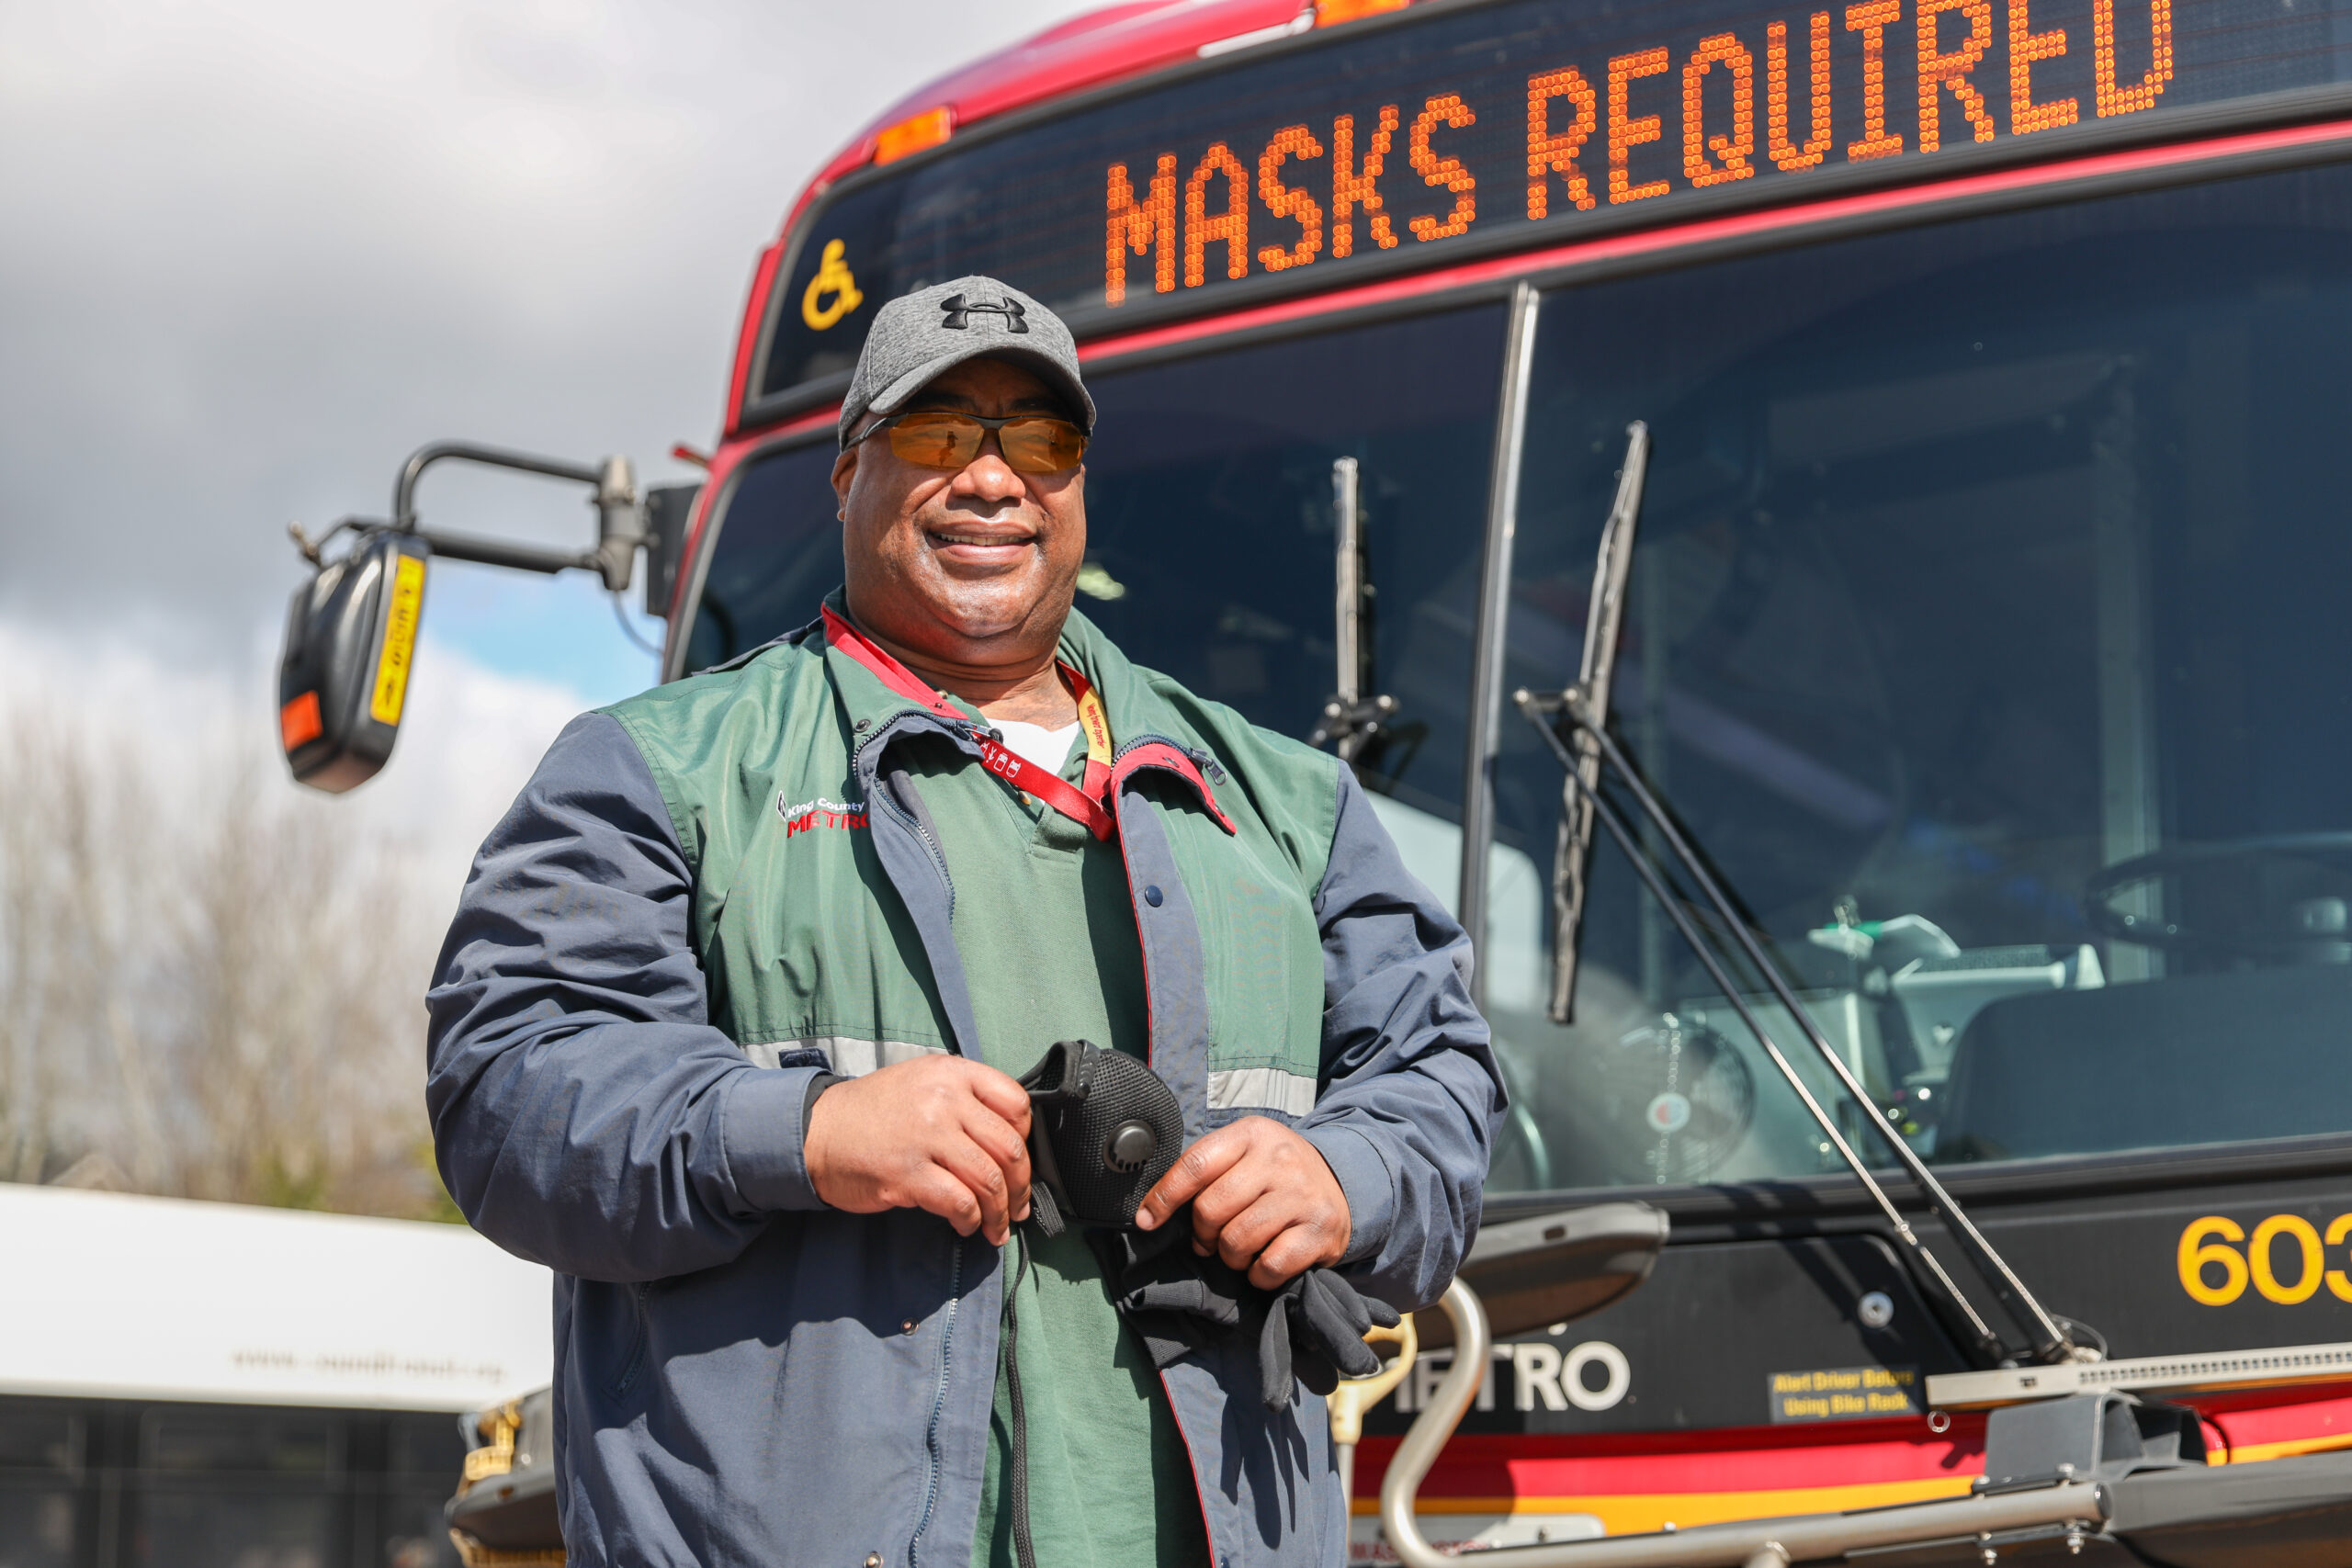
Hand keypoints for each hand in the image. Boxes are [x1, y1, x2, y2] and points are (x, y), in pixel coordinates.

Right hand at [804, 1056, 1031, 1244]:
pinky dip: (971, 1220)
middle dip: (1020, 1186)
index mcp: (951, 1073)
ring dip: (999, 1212)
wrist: (817, 1132)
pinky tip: (966, 1225)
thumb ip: (964, 1099)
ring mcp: (925, 1136)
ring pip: (989, 1180)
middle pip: (1009, 1147)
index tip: (1018, 1162)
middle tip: (1017, 1206)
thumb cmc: (873, 1112)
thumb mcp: (921, 1082)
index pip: (1015, 1103)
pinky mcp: (907, 1174)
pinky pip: (960, 1202)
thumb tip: (1008, 1141)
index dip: (1026, 1139)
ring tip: (996, 1226)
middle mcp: (943, 1099)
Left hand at [1135, 1117, 1349, 1289]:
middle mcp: (1279, 1159)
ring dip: (1230, 1257)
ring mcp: (1302, 1195)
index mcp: (1252, 1134)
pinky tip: (1264, 1262)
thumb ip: (1205, 1173)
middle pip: (1211, 1208)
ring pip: (1237, 1240)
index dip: (1164, 1197)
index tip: (1146, 1221)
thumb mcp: (1244, 1154)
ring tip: (1240, 1250)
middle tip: (1212, 1239)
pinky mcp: (1320, 1230)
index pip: (1195, 1165)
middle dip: (1204, 1233)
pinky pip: (1269, 1266)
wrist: (1343, 1184)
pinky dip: (1258, 1275)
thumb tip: (1150, 1212)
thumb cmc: (1276, 1175)